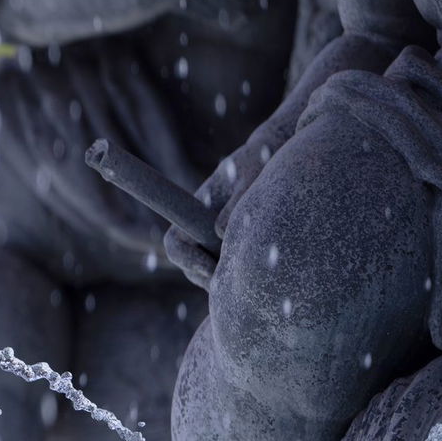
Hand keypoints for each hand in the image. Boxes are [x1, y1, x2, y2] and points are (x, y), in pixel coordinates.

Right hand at [163, 139, 272, 288]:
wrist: (267, 157)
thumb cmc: (254, 164)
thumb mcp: (248, 178)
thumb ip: (236, 203)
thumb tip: (220, 232)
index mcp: (193, 211)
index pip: (174, 244)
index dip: (187, 260)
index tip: (210, 269)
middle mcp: (197, 227)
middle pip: (187, 265)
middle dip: (205, 277)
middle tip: (231, 283)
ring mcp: (212, 238)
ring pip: (204, 272)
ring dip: (218, 279)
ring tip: (246, 279)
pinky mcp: (229, 245)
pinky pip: (223, 269)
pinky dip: (232, 275)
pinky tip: (254, 274)